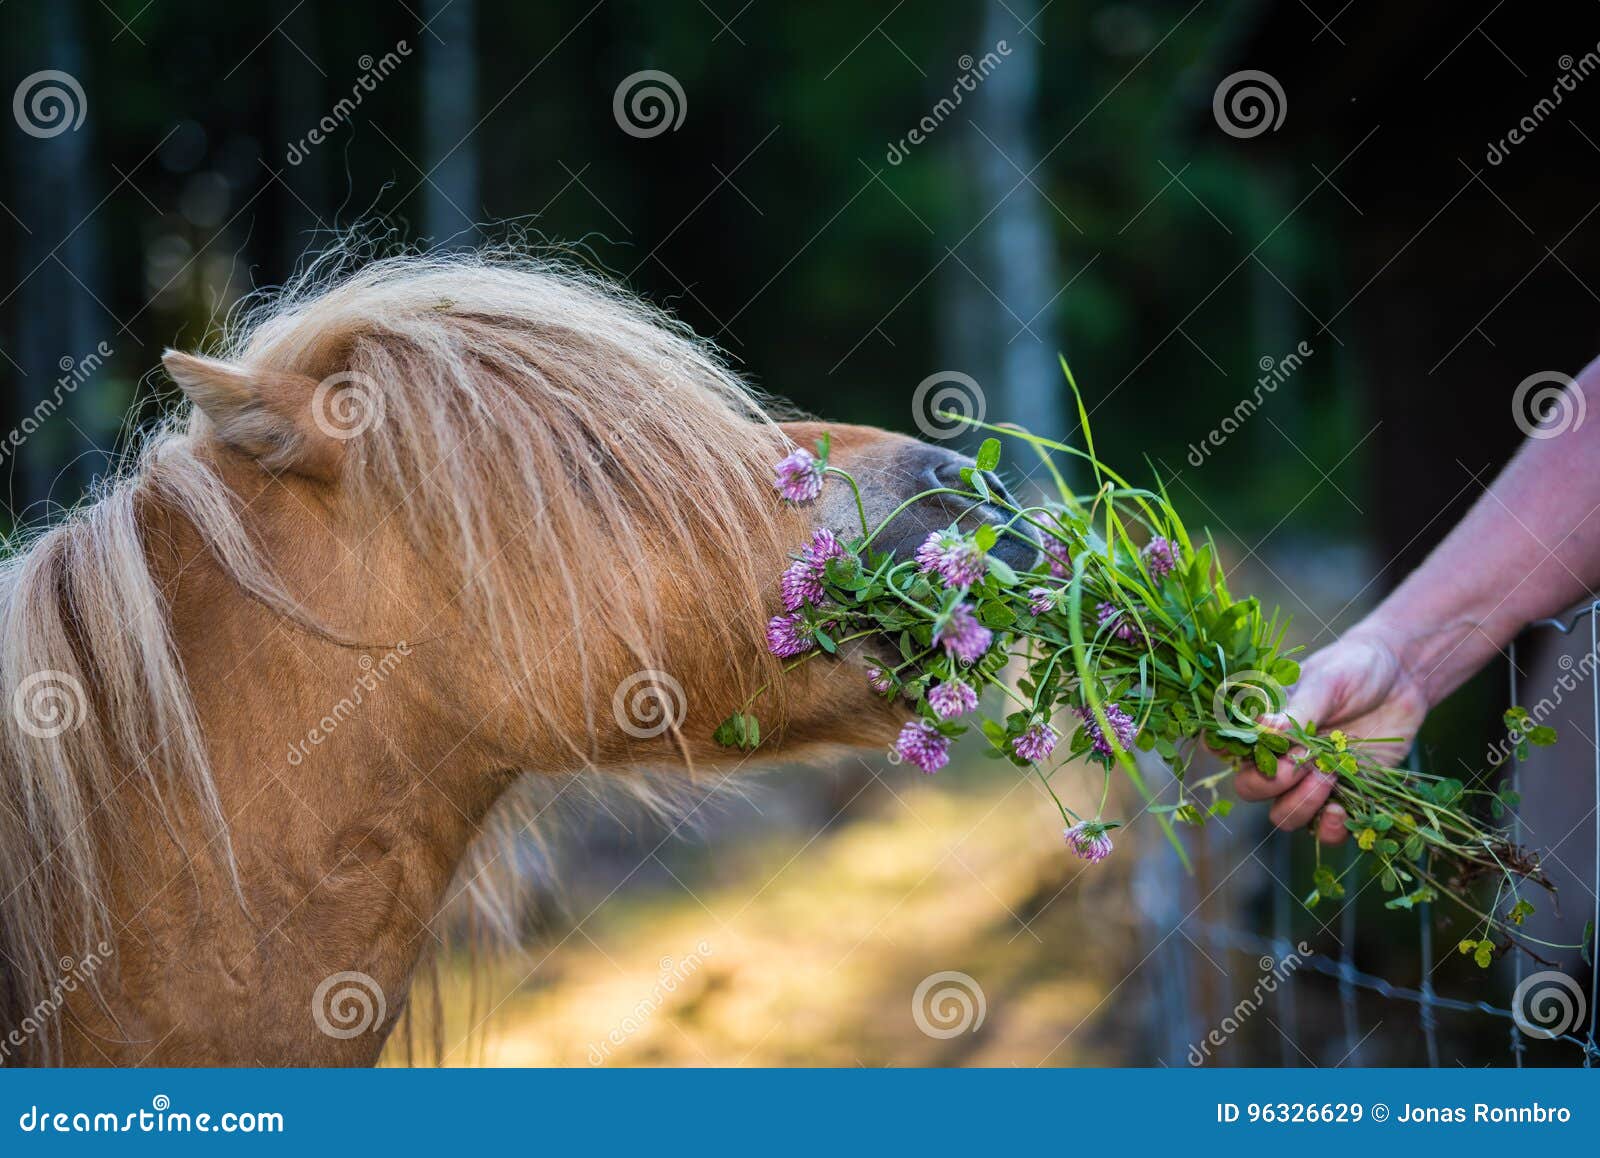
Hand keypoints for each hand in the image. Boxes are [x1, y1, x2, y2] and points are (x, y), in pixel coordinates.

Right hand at [1233, 632, 1429, 843]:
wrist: (1404, 679)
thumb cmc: (1354, 669)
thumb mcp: (1326, 683)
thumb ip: (1297, 711)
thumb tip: (1262, 728)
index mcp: (1264, 723)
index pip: (1225, 743)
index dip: (1221, 750)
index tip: (1237, 748)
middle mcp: (1279, 755)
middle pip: (1250, 787)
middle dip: (1270, 782)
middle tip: (1299, 764)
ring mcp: (1308, 780)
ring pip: (1282, 814)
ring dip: (1300, 804)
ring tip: (1329, 777)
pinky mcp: (1341, 797)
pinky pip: (1322, 830)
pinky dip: (1327, 829)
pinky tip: (1340, 811)